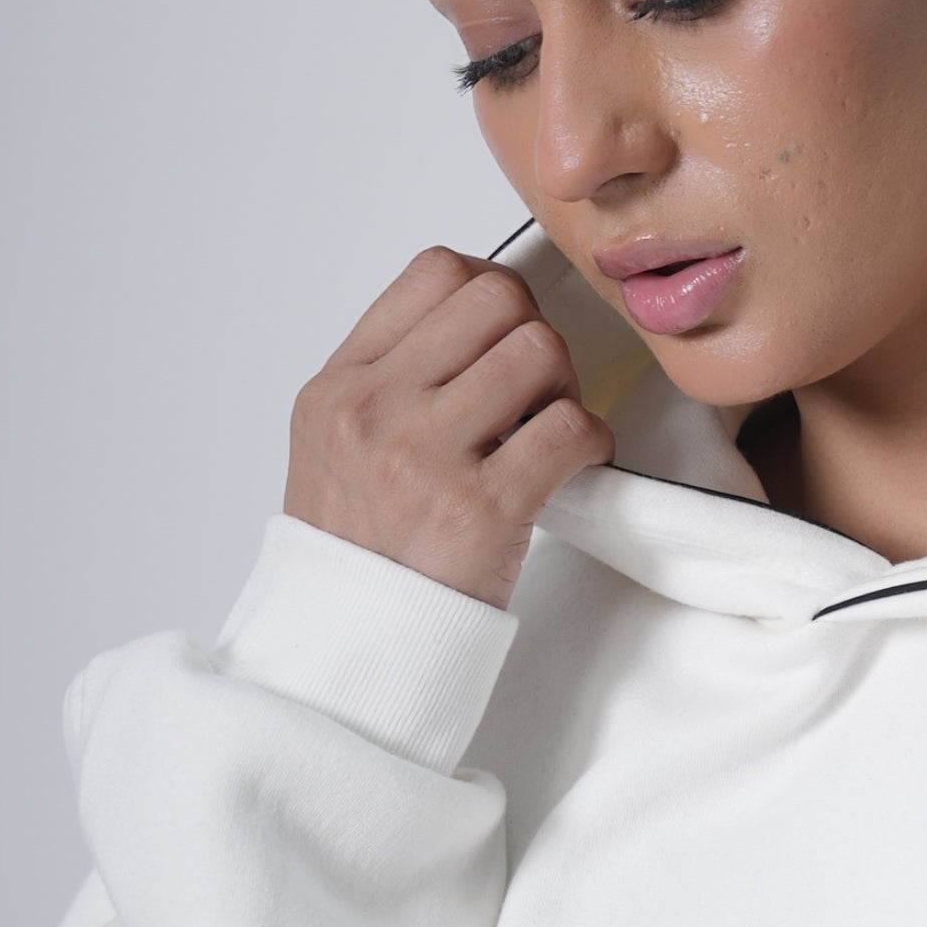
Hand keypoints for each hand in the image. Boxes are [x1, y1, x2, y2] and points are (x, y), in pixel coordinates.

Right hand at [283, 250, 613, 608]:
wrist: (350, 651)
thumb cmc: (359, 556)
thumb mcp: (335, 450)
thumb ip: (389, 382)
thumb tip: (476, 326)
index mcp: (338, 386)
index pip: (435, 274)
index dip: (491, 293)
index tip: (502, 341)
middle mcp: (374, 409)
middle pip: (496, 300)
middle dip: (534, 336)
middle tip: (535, 393)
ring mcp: (423, 456)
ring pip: (538, 351)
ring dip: (564, 388)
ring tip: (548, 433)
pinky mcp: (480, 509)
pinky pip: (568, 428)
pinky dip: (591, 442)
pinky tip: (574, 467)